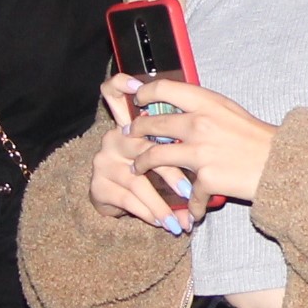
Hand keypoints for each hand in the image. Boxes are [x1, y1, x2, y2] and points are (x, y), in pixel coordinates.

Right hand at [88, 73, 195, 230]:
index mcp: (130, 124)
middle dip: (168, 171)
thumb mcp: (168, 154)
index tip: (137, 89)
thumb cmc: (154, 173)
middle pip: (141, 147)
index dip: (120, 85)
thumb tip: (208, 143)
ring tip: (181, 217)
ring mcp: (103, 162)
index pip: (114, 91)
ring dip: (161, 202)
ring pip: (137, 180)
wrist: (121, 203)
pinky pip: (128, 200)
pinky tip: (165, 222)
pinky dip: (150, 213)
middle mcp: (113, 138)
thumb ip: (179, 139)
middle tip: (189, 189)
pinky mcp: (99, 186)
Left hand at [126, 77, 278, 206]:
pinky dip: (189, 205)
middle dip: (135, 131)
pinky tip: (189, 211)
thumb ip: (204, 109)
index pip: (163, 88)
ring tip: (137, 168)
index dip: (144, 94)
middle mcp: (199, 124)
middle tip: (129, 135)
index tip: (138, 101)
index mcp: (206, 102)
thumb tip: (179, 108)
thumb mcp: (230, 112)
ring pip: (154, 157)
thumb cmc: (259, 139)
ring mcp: (201, 152)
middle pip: (151, 124)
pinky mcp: (206, 179)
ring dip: (141, 164)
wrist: (282, 165)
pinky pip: (188, 193)